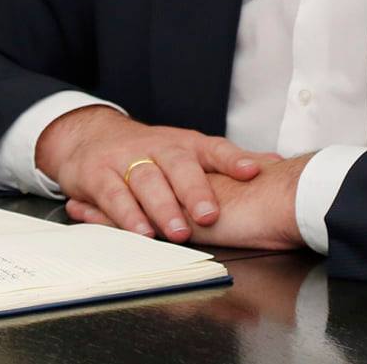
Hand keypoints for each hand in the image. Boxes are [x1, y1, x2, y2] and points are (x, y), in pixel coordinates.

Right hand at [62, 152, 308, 250]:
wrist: (91, 135)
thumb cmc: (149, 151)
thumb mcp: (188, 150)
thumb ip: (227, 160)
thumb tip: (275, 163)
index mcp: (184, 144)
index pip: (212, 148)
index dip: (233, 159)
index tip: (253, 172)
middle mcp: (157, 148)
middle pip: (178, 165)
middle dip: (195, 190)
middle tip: (209, 215)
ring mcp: (126, 159)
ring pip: (146, 180)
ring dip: (162, 207)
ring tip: (177, 232)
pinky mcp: (98, 174)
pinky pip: (113, 194)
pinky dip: (126, 214)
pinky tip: (140, 231)